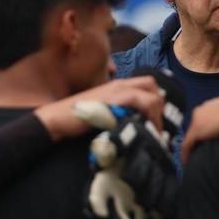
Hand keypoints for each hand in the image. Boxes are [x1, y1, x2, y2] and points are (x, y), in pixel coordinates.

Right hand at [35, 76, 163, 141]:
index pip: (147, 84)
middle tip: (158, 127)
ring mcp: (117, 91)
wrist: (57, 119)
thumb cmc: (78, 118)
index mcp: (117, 86)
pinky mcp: (114, 100)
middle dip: (160, 107)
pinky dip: (149, 117)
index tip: (156, 121)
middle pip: (153, 86)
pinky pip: (141, 102)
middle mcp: (119, 84)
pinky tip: (147, 131)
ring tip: (155, 134)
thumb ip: (118, 112)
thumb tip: (135, 124)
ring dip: (157, 116)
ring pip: (151, 95)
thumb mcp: (103, 111)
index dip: (156, 100)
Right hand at [87, 135, 168, 218]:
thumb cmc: (121, 150)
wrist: (133, 153)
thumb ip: (111, 147)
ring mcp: (132, 206)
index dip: (97, 205)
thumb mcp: (114, 145)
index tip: (102, 213)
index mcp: (105, 186)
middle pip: (119, 216)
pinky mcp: (148, 208)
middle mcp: (117, 200)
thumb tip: (113, 144)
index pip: (96, 198)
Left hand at [182, 87, 218, 162]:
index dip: (200, 135)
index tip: (201, 145)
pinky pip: (187, 145)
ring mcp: (197, 120)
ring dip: (189, 150)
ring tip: (191, 161)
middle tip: (195, 155)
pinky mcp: (197, 130)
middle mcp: (200, 111)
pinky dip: (185, 155)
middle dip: (194, 143)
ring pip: (189, 138)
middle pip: (193, 130)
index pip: (200, 122)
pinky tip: (186, 163)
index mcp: (209, 106)